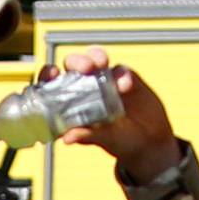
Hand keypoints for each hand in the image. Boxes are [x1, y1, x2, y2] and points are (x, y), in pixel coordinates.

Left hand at [50, 48, 180, 181]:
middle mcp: (87, 87)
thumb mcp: (104, 140)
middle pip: (74, 65)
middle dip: (76, 61)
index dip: (48, 74)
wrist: (150, 142)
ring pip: (96, 59)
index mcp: (73, 101)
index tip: (51, 74)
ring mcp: (106, 80)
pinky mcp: (126, 77)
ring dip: (96, 57)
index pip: (54, 82)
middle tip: (84, 68)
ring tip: (101, 64)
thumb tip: (67, 138)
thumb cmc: (120, 141)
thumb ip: (87, 136)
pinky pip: (122, 70)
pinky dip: (122, 75)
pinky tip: (126, 86)